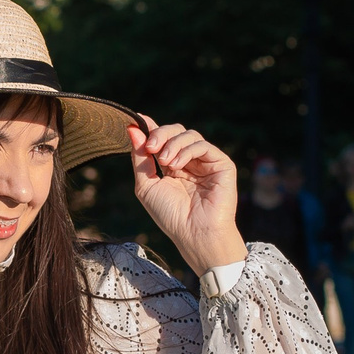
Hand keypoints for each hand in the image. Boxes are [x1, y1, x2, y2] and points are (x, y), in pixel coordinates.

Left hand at [128, 115, 246, 275]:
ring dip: (172, 144)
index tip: (138, 119)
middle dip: (160, 134)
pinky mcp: (222, 165)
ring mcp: (207, 162)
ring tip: (165, 162)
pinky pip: (203, 146)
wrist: (194, 234)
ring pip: (189, 135)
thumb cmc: (170, 216)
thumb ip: (140, 157)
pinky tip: (177, 165)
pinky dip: (187, 151)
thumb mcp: (146, 185)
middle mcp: (191, 162)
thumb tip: (131, 128)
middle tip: (150, 148)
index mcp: (173, 166)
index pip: (163, 139)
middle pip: (176, 132)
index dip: (151, 128)